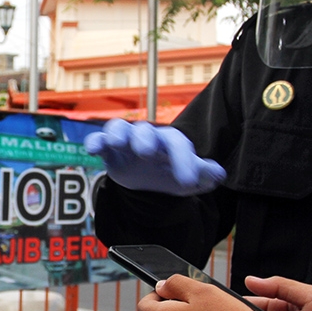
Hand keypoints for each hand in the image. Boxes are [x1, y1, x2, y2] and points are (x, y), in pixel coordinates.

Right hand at [84, 119, 225, 196]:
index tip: (188, 182)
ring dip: (117, 133)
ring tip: (117, 143)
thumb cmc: (169, 174)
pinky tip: (93, 150)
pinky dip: (95, 141)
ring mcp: (126, 141)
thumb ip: (206, 175)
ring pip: (119, 128)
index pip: (178, 144)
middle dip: (145, 138)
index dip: (184, 161)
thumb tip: (218, 173)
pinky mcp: (109, 150)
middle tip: (147, 153)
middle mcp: (148, 137)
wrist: (147, 181)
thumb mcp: (190, 179)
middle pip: (145, 130)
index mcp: (170, 142)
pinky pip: (99, 139)